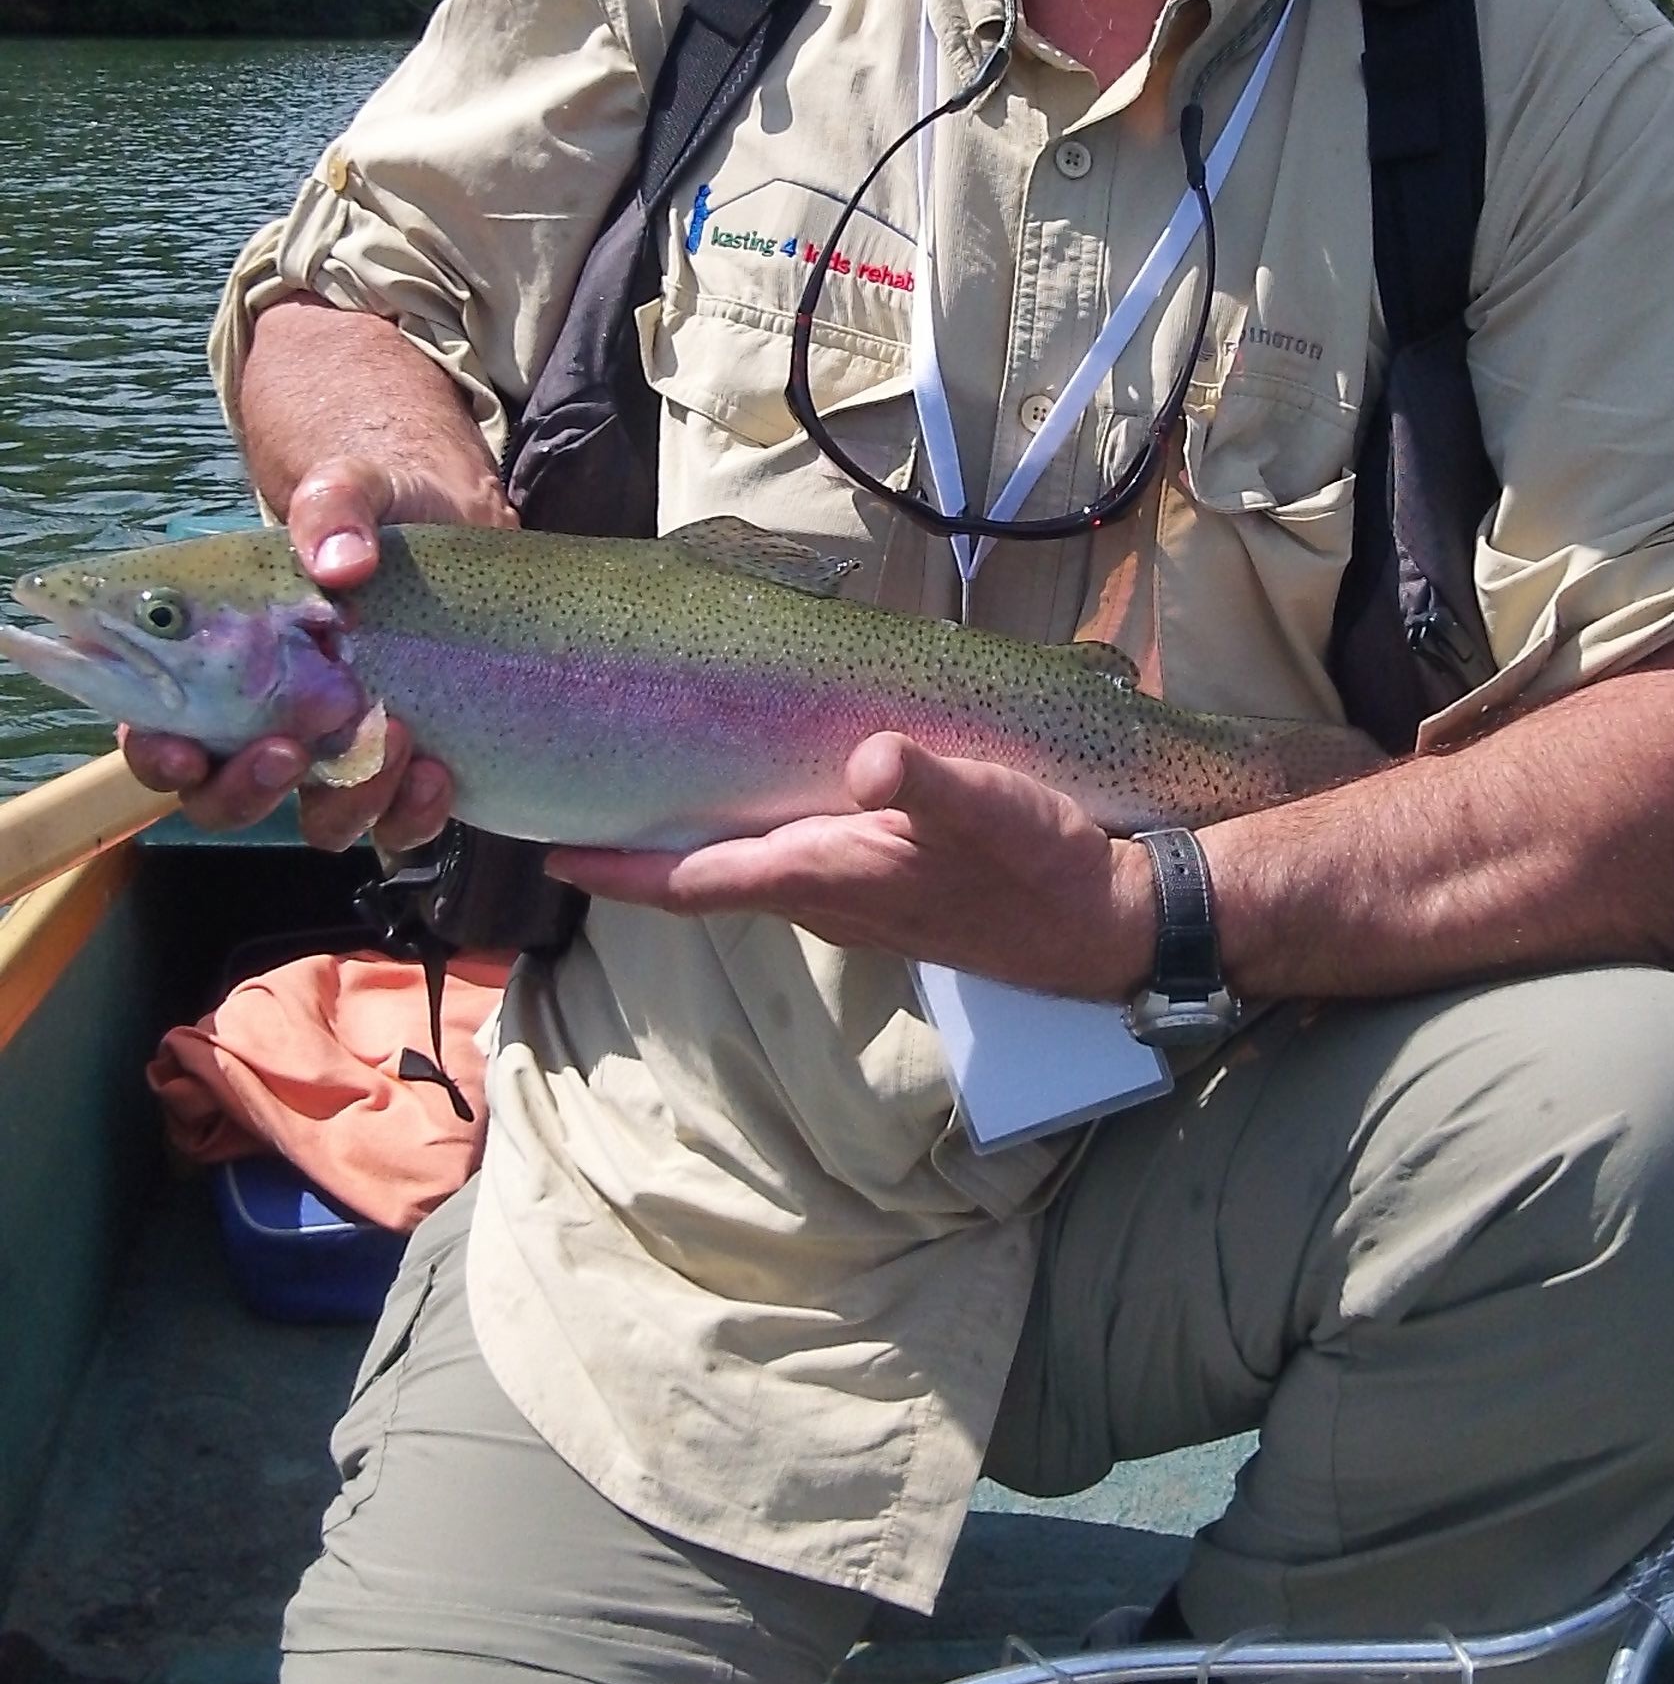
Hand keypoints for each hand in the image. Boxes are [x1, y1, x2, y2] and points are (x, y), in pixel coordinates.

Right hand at [120, 452, 511, 851]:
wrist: (456, 519)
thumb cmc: (376, 507)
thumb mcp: (349, 485)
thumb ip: (332, 506)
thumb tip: (341, 564)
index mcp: (218, 663)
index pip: (158, 732)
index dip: (158, 755)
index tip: (184, 750)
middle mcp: (268, 722)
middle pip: (224, 800)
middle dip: (247, 789)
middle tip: (287, 748)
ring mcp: (338, 752)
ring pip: (318, 821)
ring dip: (345, 801)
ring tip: (391, 735)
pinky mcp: (406, 766)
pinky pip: (399, 823)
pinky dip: (412, 812)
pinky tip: (437, 772)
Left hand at [545, 733, 1158, 998]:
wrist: (1110, 924)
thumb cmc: (1046, 864)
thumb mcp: (991, 804)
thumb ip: (925, 781)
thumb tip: (864, 759)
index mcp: (832, 874)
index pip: (700, 879)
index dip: (623, 870)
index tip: (552, 857)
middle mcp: (828, 897)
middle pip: (706, 879)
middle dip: (637, 857)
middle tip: (574, 815)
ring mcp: (855, 900)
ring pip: (747, 875)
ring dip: (690, 851)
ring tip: (641, 804)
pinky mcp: (886, 890)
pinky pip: (790, 868)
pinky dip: (749, 842)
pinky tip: (754, 804)